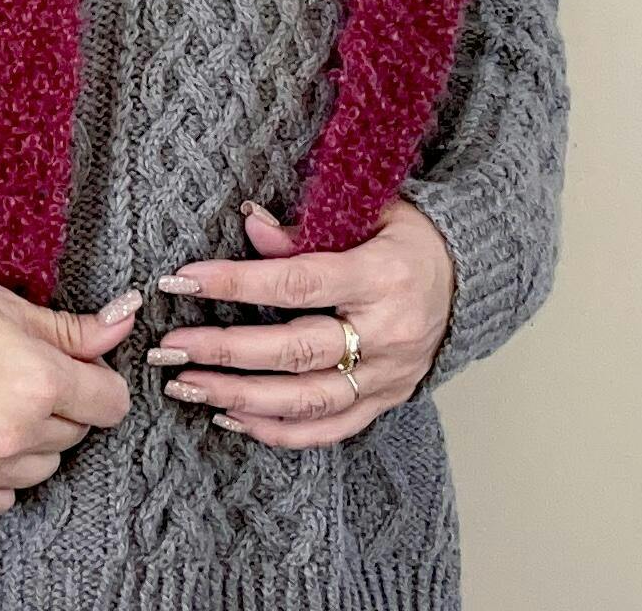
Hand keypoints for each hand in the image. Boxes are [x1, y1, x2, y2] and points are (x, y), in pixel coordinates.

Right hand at [0, 268, 138, 512]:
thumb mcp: (6, 306)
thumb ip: (71, 328)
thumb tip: (123, 324)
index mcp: (41, 382)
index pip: (111, 403)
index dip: (97, 380)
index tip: (77, 368)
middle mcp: (18, 434)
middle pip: (76, 434)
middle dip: (62, 406)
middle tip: (21, 374)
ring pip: (42, 468)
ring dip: (31, 441)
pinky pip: (1, 497)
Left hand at [144, 196, 456, 446]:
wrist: (470, 277)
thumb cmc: (408, 236)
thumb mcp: (368, 211)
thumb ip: (308, 226)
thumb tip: (250, 226)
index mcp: (381, 275)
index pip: (298, 282)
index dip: (237, 282)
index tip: (183, 279)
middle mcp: (386, 333)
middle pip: (296, 352)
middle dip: (226, 352)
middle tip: (171, 347)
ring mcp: (388, 375)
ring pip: (307, 400)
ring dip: (240, 398)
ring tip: (188, 386)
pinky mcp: (386, 401)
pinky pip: (329, 429)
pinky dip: (279, 432)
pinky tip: (232, 418)